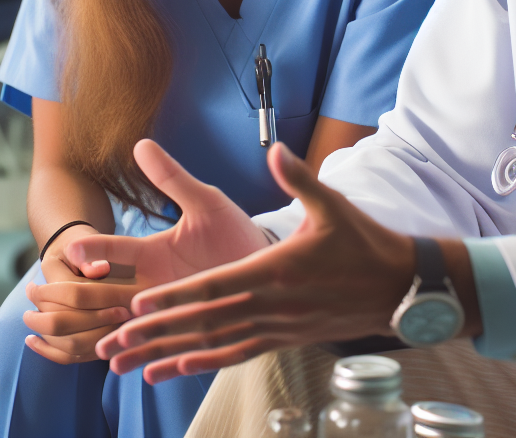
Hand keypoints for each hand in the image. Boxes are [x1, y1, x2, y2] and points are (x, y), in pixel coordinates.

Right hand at [26, 140, 270, 364]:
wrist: (268, 261)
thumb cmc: (234, 230)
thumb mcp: (205, 201)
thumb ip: (172, 177)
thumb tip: (141, 143)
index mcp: (152, 252)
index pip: (113, 250)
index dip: (93, 250)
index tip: (79, 251)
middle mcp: (153, 283)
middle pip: (107, 294)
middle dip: (84, 299)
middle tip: (60, 306)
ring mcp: (168, 310)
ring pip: (127, 327)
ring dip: (110, 335)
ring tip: (101, 348)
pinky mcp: (188, 332)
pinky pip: (159, 349)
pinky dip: (142, 359)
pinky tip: (129, 368)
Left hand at [94, 143, 419, 383]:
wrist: (399, 288)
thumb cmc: (365, 243)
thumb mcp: (333, 204)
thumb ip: (299, 178)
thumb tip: (277, 149)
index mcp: (277, 270)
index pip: (217, 286)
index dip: (177, 297)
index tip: (139, 302)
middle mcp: (273, 304)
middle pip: (207, 320)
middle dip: (160, 330)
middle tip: (116, 340)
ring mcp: (279, 327)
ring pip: (218, 342)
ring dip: (174, 351)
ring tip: (135, 361)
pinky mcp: (286, 338)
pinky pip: (239, 353)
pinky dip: (206, 362)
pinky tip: (178, 366)